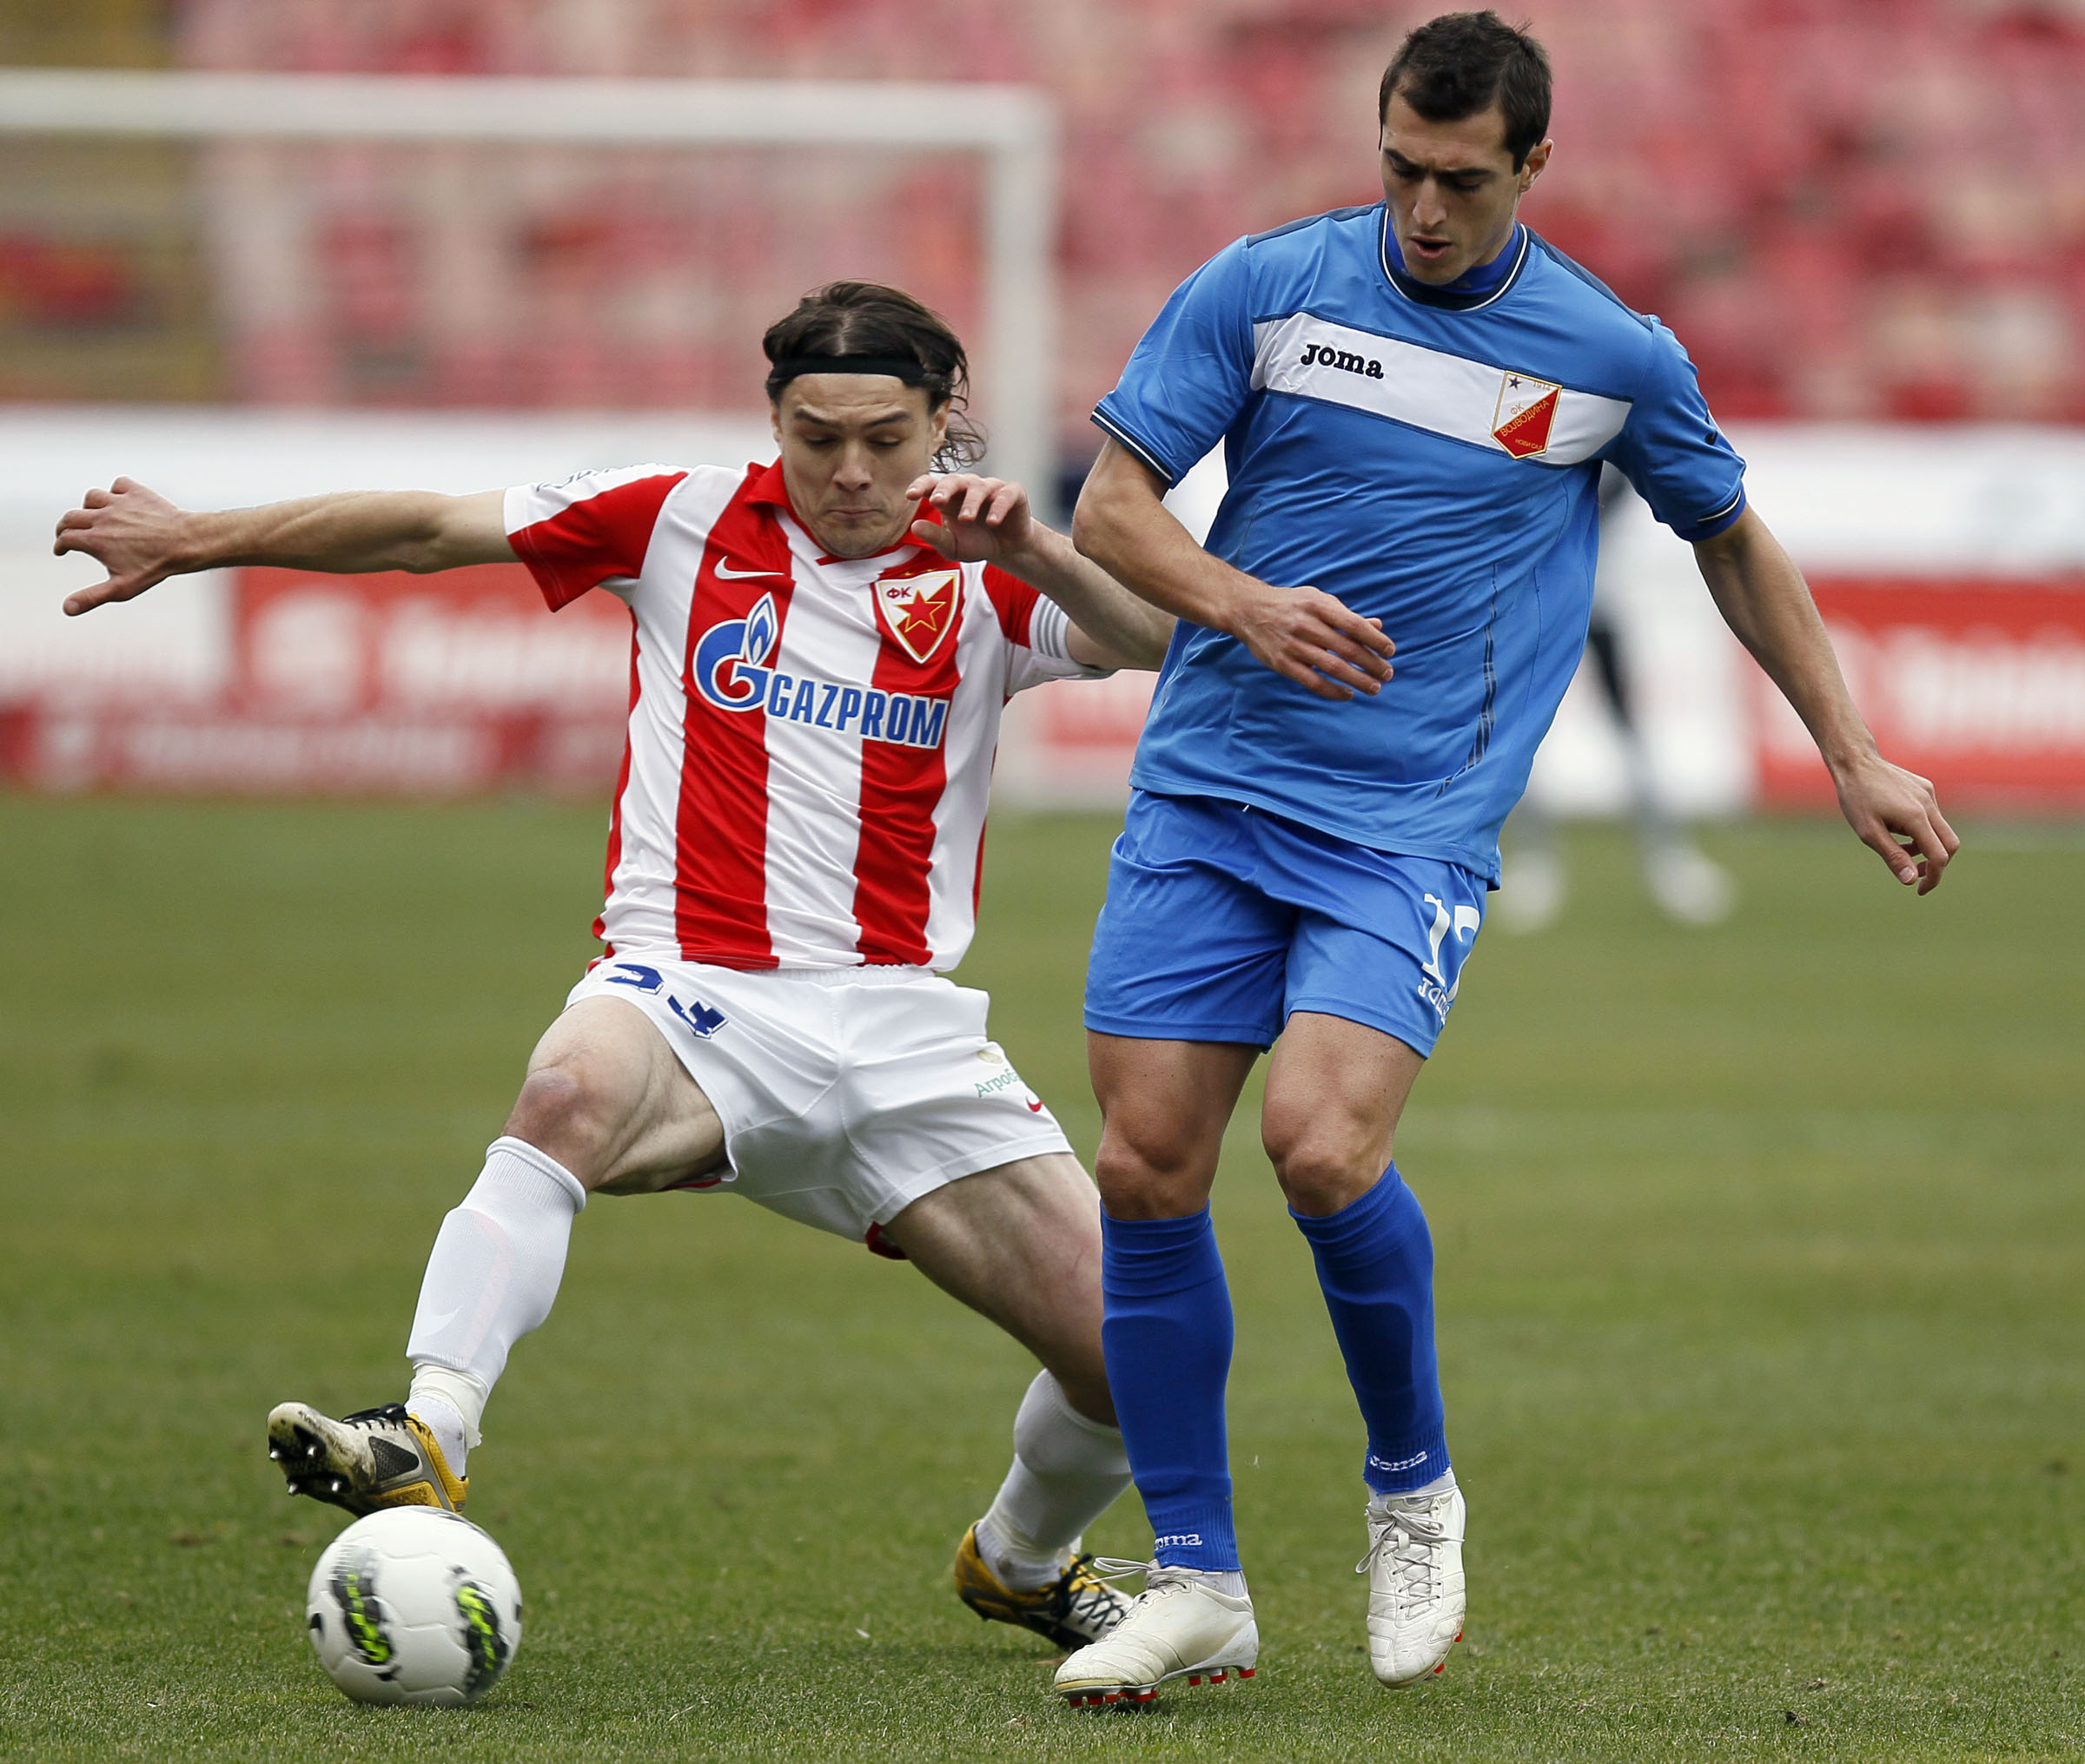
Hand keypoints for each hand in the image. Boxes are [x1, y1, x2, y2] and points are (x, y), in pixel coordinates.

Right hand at [54, 478, 190, 614]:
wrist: (186, 543)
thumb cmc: (155, 568)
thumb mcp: (122, 588)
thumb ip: (92, 597)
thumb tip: (66, 609)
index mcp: (94, 540)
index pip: (65, 539)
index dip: (60, 546)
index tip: (62, 551)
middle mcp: (102, 517)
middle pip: (71, 517)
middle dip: (65, 526)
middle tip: (69, 533)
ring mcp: (119, 502)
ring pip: (92, 497)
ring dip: (89, 507)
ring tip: (95, 517)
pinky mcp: (137, 492)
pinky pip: (119, 485)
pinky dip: (117, 492)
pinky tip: (121, 503)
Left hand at [905, 472, 1032, 566]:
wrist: (1007, 550)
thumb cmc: (976, 543)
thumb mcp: (952, 547)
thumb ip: (935, 537)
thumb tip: (914, 526)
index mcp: (949, 497)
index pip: (931, 484)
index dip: (921, 486)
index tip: (910, 495)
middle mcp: (968, 488)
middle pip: (954, 480)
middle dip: (945, 489)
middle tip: (937, 501)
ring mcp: (991, 488)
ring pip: (979, 487)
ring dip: (971, 502)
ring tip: (966, 519)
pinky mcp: (1013, 493)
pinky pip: (1006, 494)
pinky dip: (999, 506)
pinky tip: (992, 521)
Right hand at [1229, 579, 1394, 700]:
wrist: (1249, 610)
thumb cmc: (1292, 604)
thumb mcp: (1319, 600)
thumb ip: (1347, 615)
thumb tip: (1378, 626)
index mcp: (1319, 606)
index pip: (1355, 625)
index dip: (1376, 640)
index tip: (1390, 651)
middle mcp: (1307, 625)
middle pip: (1348, 650)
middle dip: (1372, 664)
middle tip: (1388, 674)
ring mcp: (1294, 646)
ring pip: (1334, 668)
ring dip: (1358, 680)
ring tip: (1374, 688)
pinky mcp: (1283, 664)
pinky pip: (1313, 682)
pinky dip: (1334, 691)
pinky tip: (1348, 694)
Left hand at [1831, 749, 1959, 893]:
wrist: (1855, 762)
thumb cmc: (1857, 798)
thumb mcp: (1869, 833)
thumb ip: (1893, 856)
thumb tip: (1911, 880)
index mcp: (1916, 817)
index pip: (1939, 856)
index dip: (1933, 877)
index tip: (1919, 889)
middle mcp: (1929, 805)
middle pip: (1950, 844)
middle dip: (1936, 864)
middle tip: (1914, 874)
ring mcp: (1929, 795)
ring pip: (1941, 830)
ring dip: (1926, 846)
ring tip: (1899, 848)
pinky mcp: (1925, 788)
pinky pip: (1932, 816)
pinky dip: (1922, 830)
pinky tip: (1898, 827)